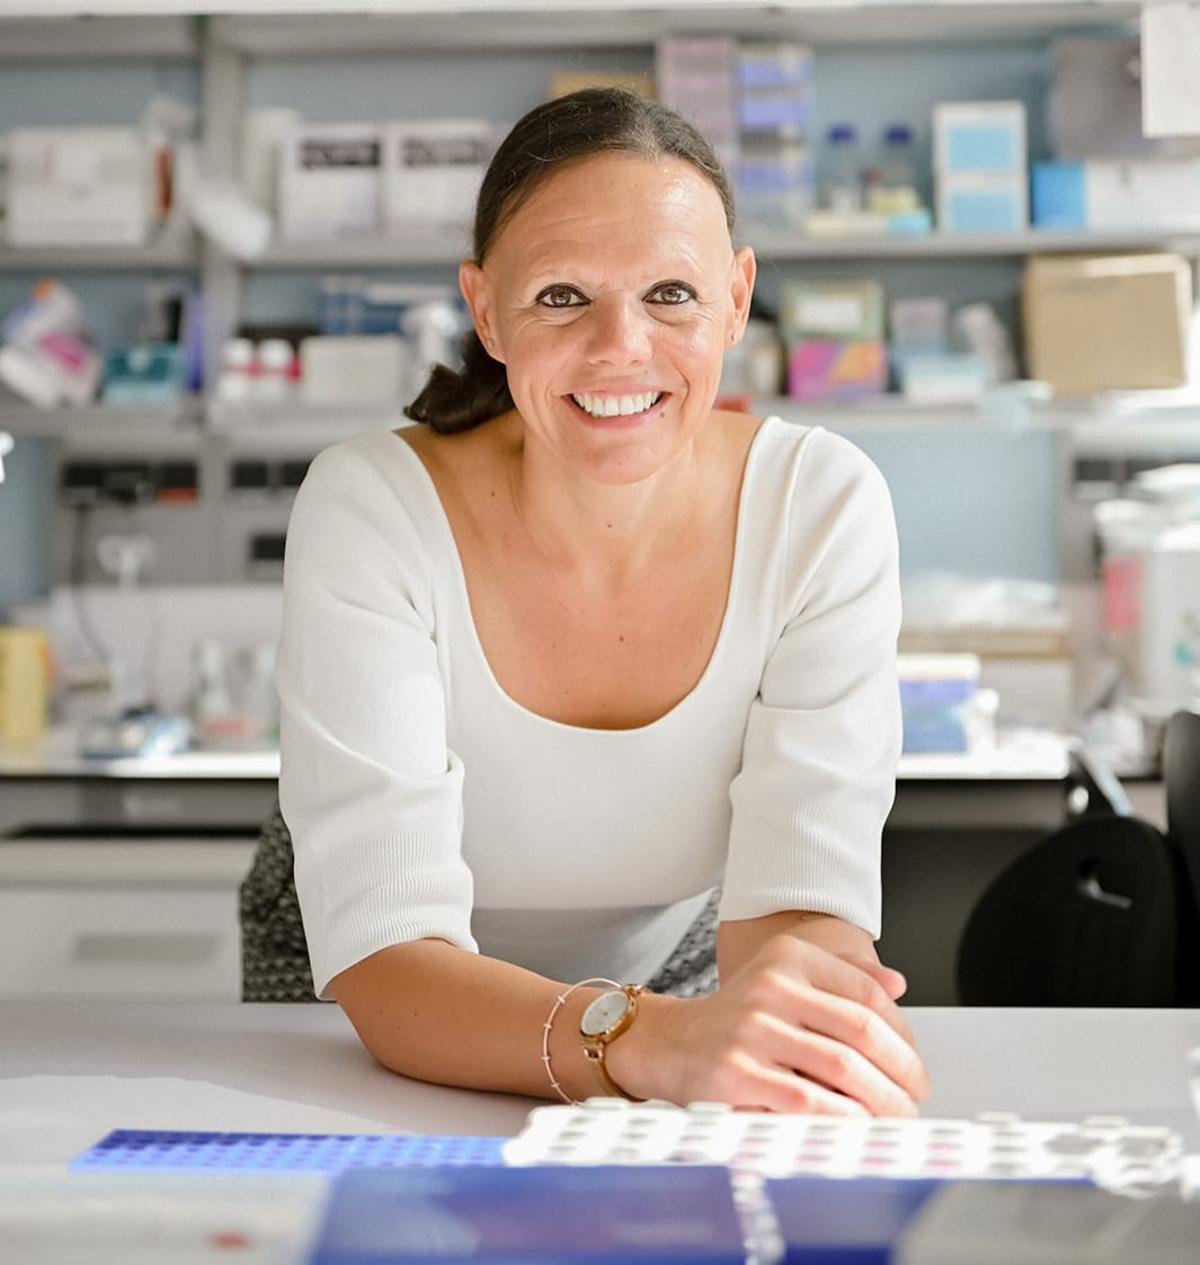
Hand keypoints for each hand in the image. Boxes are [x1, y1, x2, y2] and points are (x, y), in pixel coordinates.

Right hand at [611, 934, 929, 1115]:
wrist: (669, 1042)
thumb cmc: (737, 1019)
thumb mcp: (784, 980)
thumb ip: (841, 981)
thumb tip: (899, 986)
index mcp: (787, 957)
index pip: (867, 992)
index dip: (904, 1033)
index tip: (914, 1061)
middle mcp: (769, 986)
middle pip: (862, 1029)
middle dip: (902, 1070)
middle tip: (916, 1094)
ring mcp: (751, 1029)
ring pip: (842, 1067)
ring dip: (882, 1100)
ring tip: (896, 1115)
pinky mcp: (736, 1073)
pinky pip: (808, 1101)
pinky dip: (842, 1118)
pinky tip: (856, 1125)